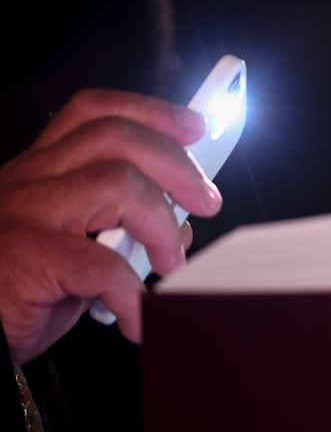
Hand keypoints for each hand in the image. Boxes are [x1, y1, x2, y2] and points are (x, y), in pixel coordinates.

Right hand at [0, 88, 220, 360]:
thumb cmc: (22, 291)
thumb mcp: (74, 246)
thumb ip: (122, 228)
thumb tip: (183, 227)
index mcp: (42, 171)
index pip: (93, 114)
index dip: (150, 112)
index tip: (195, 126)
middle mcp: (30, 181)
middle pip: (115, 138)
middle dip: (177, 164)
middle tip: (208, 203)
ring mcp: (26, 215)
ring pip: (117, 184)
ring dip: (163, 225)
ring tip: (173, 267)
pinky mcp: (26, 259)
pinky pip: (102, 266)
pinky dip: (136, 296)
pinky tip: (141, 319)